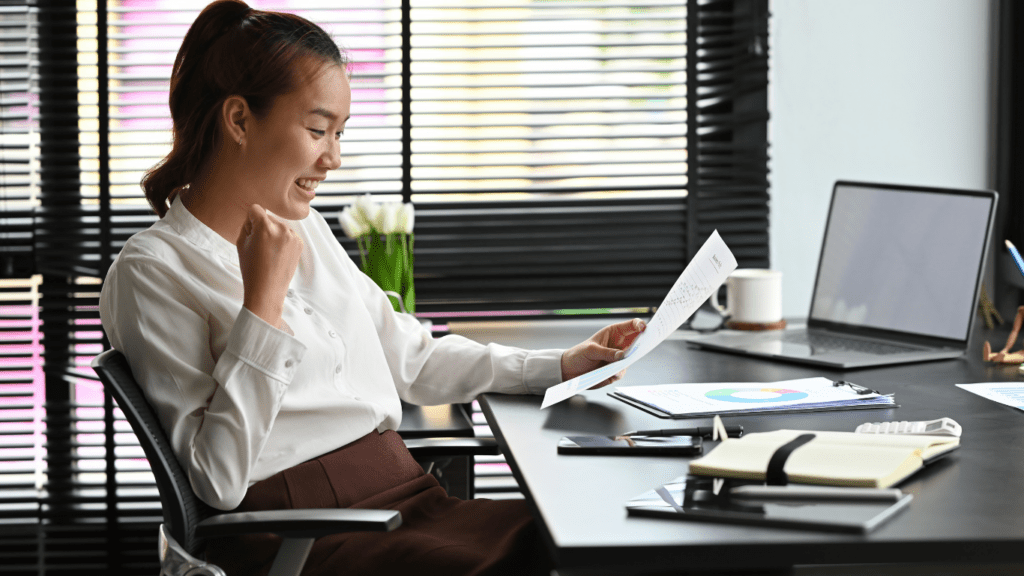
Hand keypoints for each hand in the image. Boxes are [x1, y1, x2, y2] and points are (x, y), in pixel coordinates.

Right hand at [236, 204, 302, 326]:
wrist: (268, 290)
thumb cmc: (251, 268)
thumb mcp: (241, 243)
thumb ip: (248, 224)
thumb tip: (255, 214)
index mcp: (265, 227)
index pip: (256, 208)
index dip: (250, 220)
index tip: (250, 232)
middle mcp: (282, 228)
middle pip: (268, 217)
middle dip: (262, 226)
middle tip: (258, 247)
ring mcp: (293, 236)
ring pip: (279, 225)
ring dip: (273, 233)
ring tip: (268, 252)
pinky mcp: (300, 243)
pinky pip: (288, 234)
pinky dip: (282, 240)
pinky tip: (277, 255)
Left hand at [560, 318, 645, 386]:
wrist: (569, 370)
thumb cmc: (578, 354)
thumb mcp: (591, 350)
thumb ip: (607, 352)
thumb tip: (622, 356)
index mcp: (613, 333)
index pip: (631, 326)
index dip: (639, 325)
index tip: (644, 328)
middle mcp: (619, 345)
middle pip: (637, 342)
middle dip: (641, 344)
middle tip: (641, 347)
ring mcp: (618, 358)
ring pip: (631, 360)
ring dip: (626, 362)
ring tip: (615, 365)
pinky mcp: (615, 371)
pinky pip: (621, 372)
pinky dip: (616, 373)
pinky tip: (608, 373)